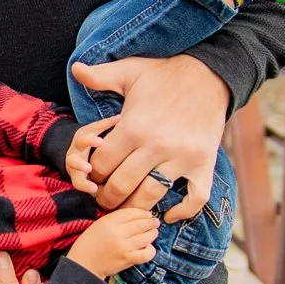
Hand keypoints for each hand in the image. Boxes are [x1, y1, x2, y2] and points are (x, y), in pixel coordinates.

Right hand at [68, 206, 161, 277]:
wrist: (83, 265)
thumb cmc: (89, 244)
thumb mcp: (99, 225)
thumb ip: (116, 219)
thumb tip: (138, 216)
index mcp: (109, 221)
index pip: (132, 212)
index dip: (143, 213)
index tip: (147, 214)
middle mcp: (117, 232)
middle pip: (142, 223)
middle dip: (151, 222)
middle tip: (155, 222)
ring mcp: (124, 246)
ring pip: (147, 237)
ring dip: (153, 234)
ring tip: (153, 233)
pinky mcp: (128, 259)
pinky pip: (147, 253)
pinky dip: (150, 250)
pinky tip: (147, 247)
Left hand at [69, 56, 230, 222]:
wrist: (209, 74)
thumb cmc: (164, 74)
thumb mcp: (129, 71)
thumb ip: (100, 76)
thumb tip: (75, 68)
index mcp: (133, 127)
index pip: (102, 165)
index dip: (91, 175)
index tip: (91, 178)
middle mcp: (156, 146)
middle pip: (121, 186)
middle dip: (106, 198)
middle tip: (103, 199)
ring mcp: (182, 157)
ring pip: (151, 196)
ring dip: (134, 208)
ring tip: (126, 208)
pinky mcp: (204, 164)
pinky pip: (195, 198)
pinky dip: (183, 212)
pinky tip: (169, 214)